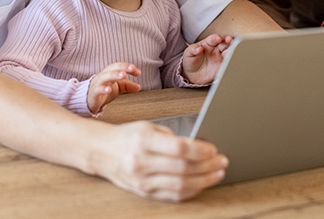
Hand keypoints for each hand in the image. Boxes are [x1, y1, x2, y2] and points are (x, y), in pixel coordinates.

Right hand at [87, 62, 141, 114]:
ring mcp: (97, 84)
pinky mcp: (93, 94)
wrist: (88, 101)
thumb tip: (139, 87)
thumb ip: (127, 86)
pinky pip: (97, 90)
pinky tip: (109, 90)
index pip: (118, 67)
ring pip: (104, 77)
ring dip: (114, 75)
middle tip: (131, 69)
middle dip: (122, 67)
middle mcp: (102, 76)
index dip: (127, 67)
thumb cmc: (103, 91)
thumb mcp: (117, 88)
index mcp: (109, 73)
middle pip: (111, 69)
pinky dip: (103, 89)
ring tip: (123, 75)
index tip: (138, 72)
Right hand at [98, 121, 227, 201]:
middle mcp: (142, 162)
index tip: (214, 149)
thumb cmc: (128, 136)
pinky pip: (172, 195)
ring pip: (180, 185)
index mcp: (144, 140)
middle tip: (222, 161)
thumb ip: (172, 138)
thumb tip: (200, 147)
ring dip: (204, 180)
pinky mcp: (144, 192)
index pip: (180, 148)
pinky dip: (190, 190)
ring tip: (217, 173)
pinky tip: (201, 184)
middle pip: (183, 168)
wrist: (102, 152)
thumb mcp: (149, 127)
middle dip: (208, 166)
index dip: (201, 150)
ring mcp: (142, 180)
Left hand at [182, 34, 232, 84]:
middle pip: (224, 43)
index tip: (218, 38)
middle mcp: (216, 50)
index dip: (216, 38)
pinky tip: (232, 61)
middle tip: (230, 40)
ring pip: (229, 52)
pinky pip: (228, 64)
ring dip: (232, 50)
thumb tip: (198, 48)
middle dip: (228, 41)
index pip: (213, 39)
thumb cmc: (191, 61)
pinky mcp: (222, 67)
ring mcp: (220, 58)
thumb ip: (192, 50)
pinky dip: (231, 62)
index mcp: (208, 44)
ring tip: (234, 50)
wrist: (192, 75)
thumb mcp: (188, 54)